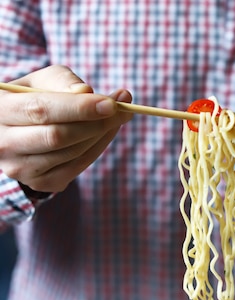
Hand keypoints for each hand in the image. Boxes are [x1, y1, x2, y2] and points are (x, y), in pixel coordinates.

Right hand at [0, 65, 132, 192]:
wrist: (17, 132)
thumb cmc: (32, 99)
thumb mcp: (41, 81)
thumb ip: (63, 82)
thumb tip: (88, 93)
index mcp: (0, 112)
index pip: (41, 111)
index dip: (78, 108)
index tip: (110, 103)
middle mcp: (5, 145)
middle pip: (58, 136)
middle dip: (95, 123)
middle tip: (122, 109)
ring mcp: (22, 169)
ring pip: (71, 153)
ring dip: (101, 135)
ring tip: (119, 116)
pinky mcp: (41, 183)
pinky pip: (77, 166)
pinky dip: (97, 148)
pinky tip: (106, 132)